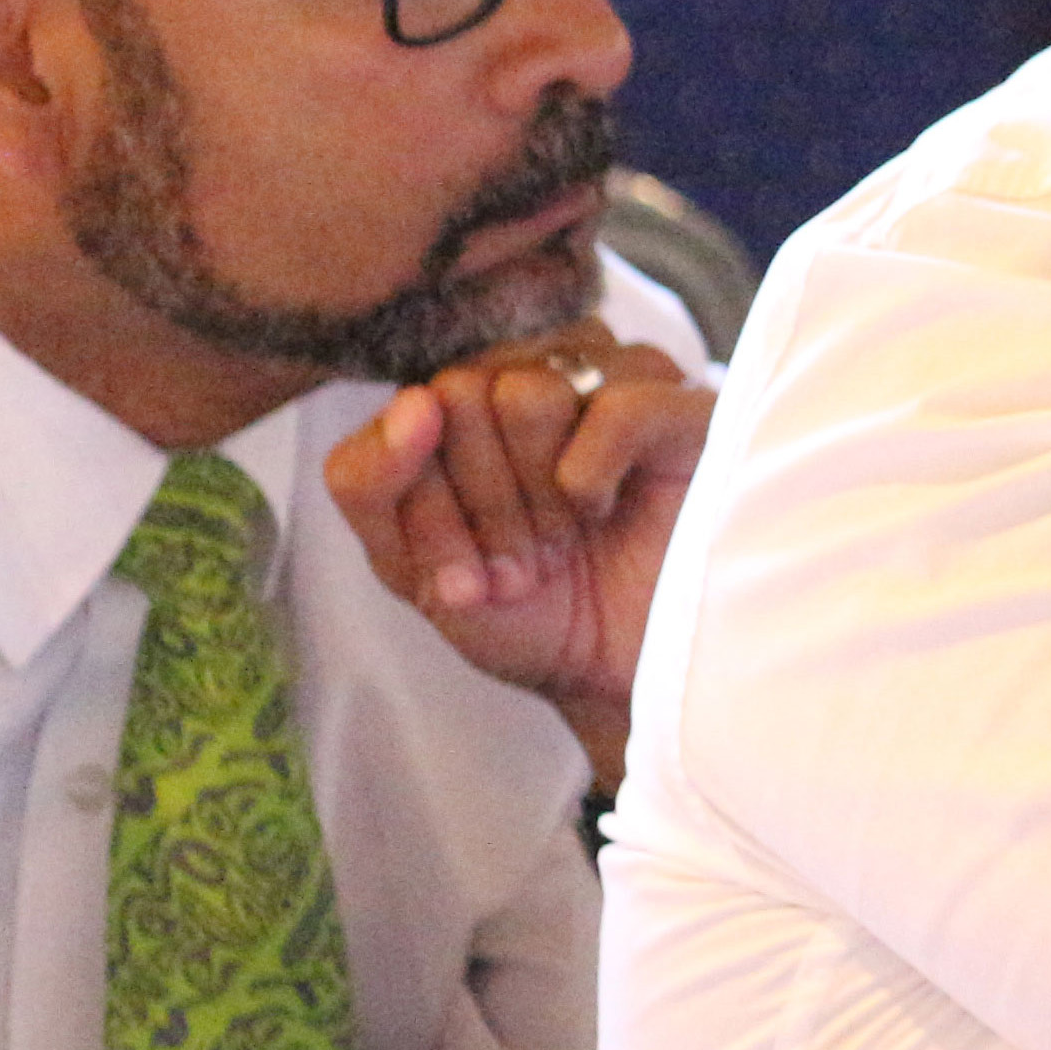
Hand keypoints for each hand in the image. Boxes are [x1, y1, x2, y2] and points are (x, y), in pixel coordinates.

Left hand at [325, 332, 710, 793]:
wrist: (624, 678)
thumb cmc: (526, 614)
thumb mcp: (410, 568)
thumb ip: (367, 483)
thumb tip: (415, 402)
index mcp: (467, 399)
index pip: (403, 414)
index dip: (427, 505)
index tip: (464, 566)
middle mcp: (539, 370)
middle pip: (460, 393)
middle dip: (483, 503)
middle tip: (523, 555)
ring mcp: (613, 378)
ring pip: (527, 393)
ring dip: (537, 496)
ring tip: (564, 538)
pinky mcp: (683, 405)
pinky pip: (613, 407)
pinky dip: (591, 475)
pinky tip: (604, 509)